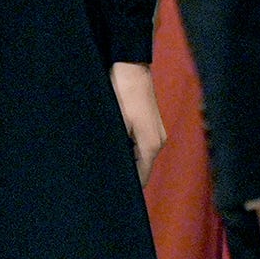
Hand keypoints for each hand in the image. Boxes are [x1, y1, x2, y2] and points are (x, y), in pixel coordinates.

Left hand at [111, 61, 165, 186]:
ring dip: (124, 158)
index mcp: (151, 146)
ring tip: (104, 160)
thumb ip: (115, 148)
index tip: (109, 192)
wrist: (129, 66)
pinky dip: (127, 147)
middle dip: (124, 172)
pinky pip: (138, 143)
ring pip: (139, 155)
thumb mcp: (115, 123)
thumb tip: (108, 168)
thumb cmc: (121, 94)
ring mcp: (155, 132)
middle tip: (102, 177)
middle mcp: (157, 142)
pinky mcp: (150, 124)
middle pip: (141, 167)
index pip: (141, 178)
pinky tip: (111, 143)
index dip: (126, 187)